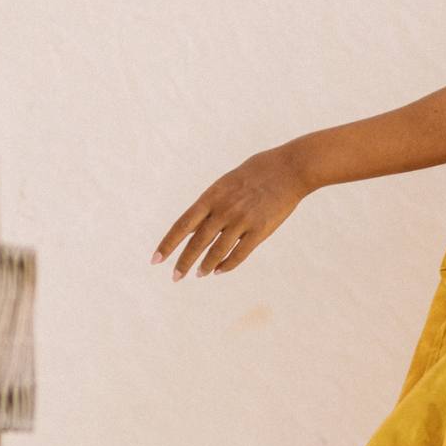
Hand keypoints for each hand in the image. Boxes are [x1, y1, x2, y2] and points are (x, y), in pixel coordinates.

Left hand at [151, 144, 308, 279]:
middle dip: (184, 262)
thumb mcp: (227, 183)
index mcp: (212, 196)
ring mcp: (242, 221)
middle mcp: (224, 210)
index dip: (168, 244)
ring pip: (217, 251)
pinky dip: (227, 265)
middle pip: (197, 242)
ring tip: (198, 274)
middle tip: (175, 277)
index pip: (183, 225)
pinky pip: (240, 254)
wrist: (290, 169)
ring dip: (205, 265)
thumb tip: (194, 227)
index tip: (156, 259)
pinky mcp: (260, 230)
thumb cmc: (257, 173)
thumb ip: (211, 204)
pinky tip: (218, 271)